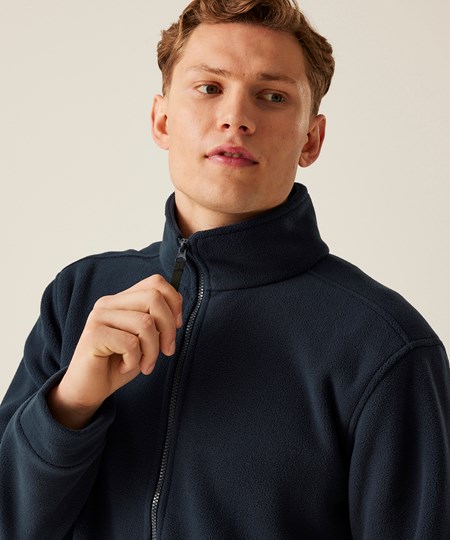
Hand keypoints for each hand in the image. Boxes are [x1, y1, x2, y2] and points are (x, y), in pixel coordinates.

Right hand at [47, 274, 182, 427]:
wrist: (89, 389)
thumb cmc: (118, 363)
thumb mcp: (145, 340)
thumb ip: (157, 322)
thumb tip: (176, 314)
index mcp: (122, 300)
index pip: (156, 283)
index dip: (174, 303)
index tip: (176, 326)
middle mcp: (109, 303)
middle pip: (154, 298)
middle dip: (168, 328)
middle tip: (166, 351)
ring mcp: (99, 317)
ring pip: (145, 323)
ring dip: (152, 351)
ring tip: (145, 364)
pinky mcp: (93, 335)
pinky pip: (130, 343)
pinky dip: (135, 360)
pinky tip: (125, 367)